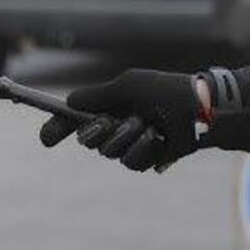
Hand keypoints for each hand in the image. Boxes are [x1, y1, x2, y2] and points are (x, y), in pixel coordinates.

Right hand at [39, 69, 203, 170]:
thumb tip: (69, 103)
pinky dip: (142, 150)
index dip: (57, 128)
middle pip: (87, 140)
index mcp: (109, 104)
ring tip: (148, 125)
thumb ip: (98, 95)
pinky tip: (157, 139)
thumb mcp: (131, 86)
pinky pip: (131, 163)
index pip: (75, 118)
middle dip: (97, 132)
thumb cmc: (168, 92)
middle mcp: (116, 124)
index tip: (46, 138)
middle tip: (109, 123)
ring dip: (126, 138)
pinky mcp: (147, 157)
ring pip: (109, 153)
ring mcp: (131, 142)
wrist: (202, 110)